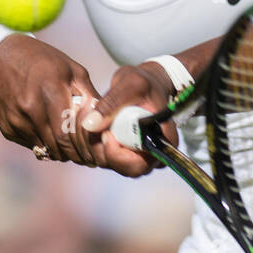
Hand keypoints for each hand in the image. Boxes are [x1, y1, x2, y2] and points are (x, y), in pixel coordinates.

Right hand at [0, 34, 103, 164]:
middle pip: (57, 147)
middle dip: (75, 154)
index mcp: (49, 90)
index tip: (96, 153)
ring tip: (70, 141)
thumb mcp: (72, 70)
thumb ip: (90, 96)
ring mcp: (15, 120)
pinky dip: (44, 143)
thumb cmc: (43, 61)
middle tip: (88, 155)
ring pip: (45, 150)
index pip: (67, 135)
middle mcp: (29, 108)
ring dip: (60, 150)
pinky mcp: (6, 128)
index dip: (84, 149)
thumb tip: (108, 122)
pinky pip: (31, 145)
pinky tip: (49, 130)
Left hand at [78, 63, 180, 177]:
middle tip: (98, 129)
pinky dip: (100, 146)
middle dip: (106, 152)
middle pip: (128, 169)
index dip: (118, 154)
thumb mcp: (129, 85)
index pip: (140, 163)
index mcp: (164, 140)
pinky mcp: (129, 152)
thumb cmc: (143, 83)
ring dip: (101, 148)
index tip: (106, 133)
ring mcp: (142, 155)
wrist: (147, 83)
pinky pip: (111, 158)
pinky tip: (97, 127)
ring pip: (117, 165)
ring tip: (97, 124)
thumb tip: (89, 125)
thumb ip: (110, 103)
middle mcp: (155, 154)